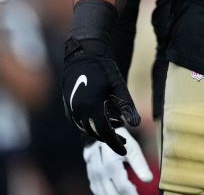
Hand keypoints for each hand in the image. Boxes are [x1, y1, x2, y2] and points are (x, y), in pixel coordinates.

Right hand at [62, 38, 140, 155]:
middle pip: (95, 133)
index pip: (104, 133)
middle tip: (124, 140)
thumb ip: (127, 106)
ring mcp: (71, 109)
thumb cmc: (103, 68)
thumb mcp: (119, 86)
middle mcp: (78, 111)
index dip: (115, 143)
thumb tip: (136, 125)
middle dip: (109, 138)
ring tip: (116, 127)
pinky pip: (80, 121)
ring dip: (101, 131)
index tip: (125, 150)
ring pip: (87, 128)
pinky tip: (103, 118)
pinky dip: (92, 124)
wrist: (82, 53)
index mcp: (92, 107)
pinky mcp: (68, 105)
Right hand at [83, 127, 153, 194]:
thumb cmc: (119, 137)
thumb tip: (148, 180)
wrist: (99, 127)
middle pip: (111, 193)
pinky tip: (113, 193)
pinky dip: (103, 193)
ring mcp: (92, 173)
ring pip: (102, 192)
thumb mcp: (132, 147)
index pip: (123, 186)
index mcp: (111, 163)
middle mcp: (99, 170)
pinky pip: (96, 189)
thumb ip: (140, 164)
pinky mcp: (89, 174)